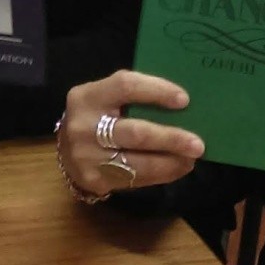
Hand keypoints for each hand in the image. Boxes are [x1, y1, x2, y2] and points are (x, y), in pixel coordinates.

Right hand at [60, 70, 205, 198]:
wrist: (66, 149)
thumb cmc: (98, 115)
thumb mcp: (107, 98)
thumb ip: (135, 96)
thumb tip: (184, 105)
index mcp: (88, 96)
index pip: (126, 86)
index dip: (156, 91)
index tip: (185, 100)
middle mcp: (83, 125)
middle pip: (135, 132)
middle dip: (171, 138)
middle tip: (198, 143)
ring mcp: (86, 156)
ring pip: (137, 162)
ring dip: (170, 161)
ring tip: (192, 158)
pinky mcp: (94, 179)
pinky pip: (134, 179)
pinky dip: (161, 173)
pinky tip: (178, 168)